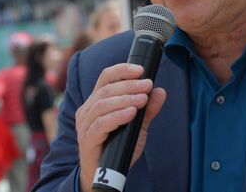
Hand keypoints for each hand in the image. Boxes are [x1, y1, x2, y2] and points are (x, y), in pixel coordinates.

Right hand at [75, 63, 165, 191]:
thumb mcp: (137, 126)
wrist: (104, 175)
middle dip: (129, 85)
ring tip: (143, 99)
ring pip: (103, 104)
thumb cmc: (118, 147)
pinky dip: (117, 116)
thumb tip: (160, 91)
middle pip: (106, 89)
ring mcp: (85, 125)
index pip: (106, 77)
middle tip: (148, 85)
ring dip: (125, 99)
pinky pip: (101, 124)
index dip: (122, 70)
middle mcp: (88, 110)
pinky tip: (131, 113)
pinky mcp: (87, 140)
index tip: (140, 70)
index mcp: (97, 101)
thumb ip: (147, 109)